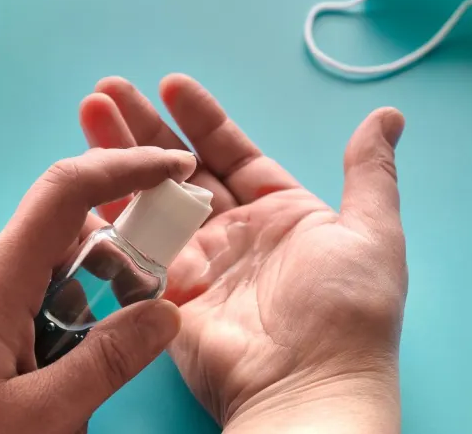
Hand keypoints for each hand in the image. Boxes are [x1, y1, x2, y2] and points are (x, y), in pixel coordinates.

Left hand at [0, 148, 195, 433]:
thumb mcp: (40, 414)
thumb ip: (108, 361)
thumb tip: (168, 314)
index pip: (65, 191)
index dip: (124, 167)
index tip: (174, 168)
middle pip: (64, 239)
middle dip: (112, 267)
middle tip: (139, 315)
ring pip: (46, 275)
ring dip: (81, 308)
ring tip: (76, 376)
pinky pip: (21, 299)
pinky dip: (53, 322)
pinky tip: (48, 376)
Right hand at [79, 75, 406, 432]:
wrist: (310, 385)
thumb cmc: (348, 310)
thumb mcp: (371, 232)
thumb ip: (369, 172)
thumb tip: (389, 115)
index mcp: (278, 212)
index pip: (232, 152)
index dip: (202, 118)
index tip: (172, 84)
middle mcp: (233, 233)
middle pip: (179, 169)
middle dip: (145, 127)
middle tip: (108, 92)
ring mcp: (196, 262)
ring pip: (149, 199)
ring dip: (118, 158)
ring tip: (89, 116)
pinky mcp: (166, 294)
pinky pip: (133, 247)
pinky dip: (107, 215)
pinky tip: (82, 180)